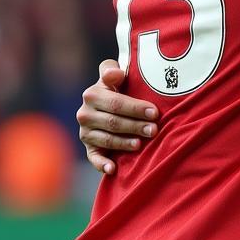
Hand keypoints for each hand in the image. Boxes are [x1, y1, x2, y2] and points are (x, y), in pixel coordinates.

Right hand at [77, 59, 159, 175]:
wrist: (108, 103)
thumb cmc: (118, 87)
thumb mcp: (115, 76)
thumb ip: (111, 70)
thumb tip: (114, 73)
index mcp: (92, 94)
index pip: (116, 103)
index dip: (136, 108)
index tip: (154, 112)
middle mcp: (85, 114)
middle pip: (113, 122)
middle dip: (135, 126)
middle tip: (154, 130)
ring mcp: (85, 132)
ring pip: (107, 139)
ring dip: (124, 143)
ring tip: (141, 144)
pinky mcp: (88, 147)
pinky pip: (93, 157)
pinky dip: (101, 164)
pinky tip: (112, 169)